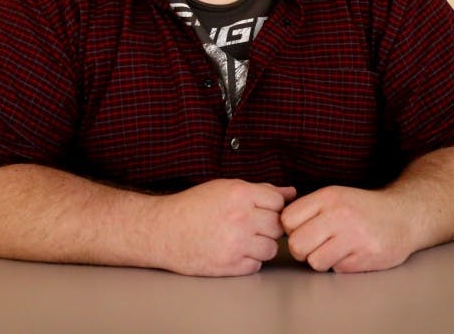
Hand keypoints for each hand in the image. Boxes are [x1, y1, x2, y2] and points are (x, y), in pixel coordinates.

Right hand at [150, 179, 295, 276]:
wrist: (163, 231)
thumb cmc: (192, 206)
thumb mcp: (225, 188)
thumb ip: (260, 190)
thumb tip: (290, 192)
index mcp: (240, 194)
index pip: (279, 201)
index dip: (274, 206)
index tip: (263, 210)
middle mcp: (240, 218)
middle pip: (278, 226)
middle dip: (269, 227)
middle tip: (253, 226)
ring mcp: (235, 244)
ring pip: (271, 248)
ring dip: (261, 245)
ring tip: (243, 239)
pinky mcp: (229, 265)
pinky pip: (256, 265)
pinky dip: (249, 260)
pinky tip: (234, 251)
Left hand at [281, 186, 411, 272]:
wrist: (404, 215)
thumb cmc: (362, 208)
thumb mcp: (335, 196)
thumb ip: (308, 207)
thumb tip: (276, 223)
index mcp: (328, 197)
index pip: (287, 219)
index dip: (290, 228)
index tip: (302, 228)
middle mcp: (340, 215)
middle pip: (297, 244)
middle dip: (301, 249)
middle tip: (314, 245)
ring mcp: (354, 236)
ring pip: (315, 261)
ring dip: (321, 259)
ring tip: (334, 248)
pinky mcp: (366, 256)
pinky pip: (337, 269)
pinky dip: (340, 264)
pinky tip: (352, 252)